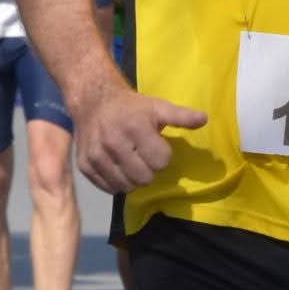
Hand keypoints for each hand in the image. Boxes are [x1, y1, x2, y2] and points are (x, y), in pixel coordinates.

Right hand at [73, 83, 206, 193]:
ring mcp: (97, 156)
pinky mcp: (84, 165)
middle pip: (144, 178)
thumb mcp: (158, 107)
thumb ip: (181, 116)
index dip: (162, 155)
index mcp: (135, 128)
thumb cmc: (131, 107)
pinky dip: (116, 182)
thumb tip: (204, 119)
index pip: (160, 161)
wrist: (93, 101)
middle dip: (148, 170)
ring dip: (133, 178)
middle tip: (143, 157)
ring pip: (126, 186)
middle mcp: (114, 143)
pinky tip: (118, 168)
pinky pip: (108, 188)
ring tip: (131, 163)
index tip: (156, 146)